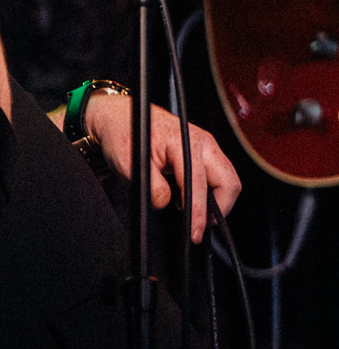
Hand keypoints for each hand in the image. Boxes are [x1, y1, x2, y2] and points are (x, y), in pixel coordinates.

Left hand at [83, 94, 240, 242]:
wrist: (119, 117)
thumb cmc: (124, 135)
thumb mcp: (130, 163)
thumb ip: (151, 185)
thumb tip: (166, 203)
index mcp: (184, 141)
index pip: (199, 183)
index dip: (199, 212)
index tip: (195, 232)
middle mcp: (202, 141)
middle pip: (229, 181)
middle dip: (220, 208)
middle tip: (201, 227)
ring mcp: (207, 145)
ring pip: (228, 179)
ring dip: (218, 201)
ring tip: (198, 217)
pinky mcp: (205, 151)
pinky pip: (220, 175)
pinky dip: (213, 191)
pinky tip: (195, 201)